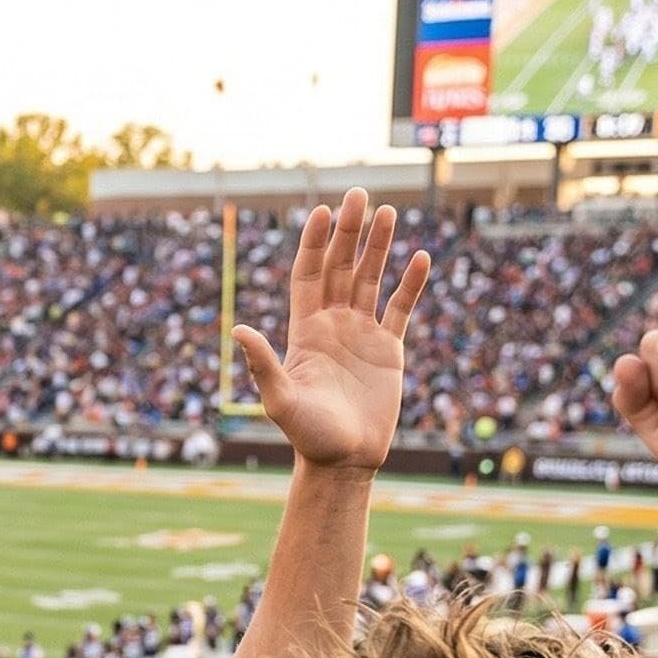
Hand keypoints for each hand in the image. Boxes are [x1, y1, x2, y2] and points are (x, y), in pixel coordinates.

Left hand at [233, 189, 429, 472]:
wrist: (344, 462)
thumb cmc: (308, 436)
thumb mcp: (281, 400)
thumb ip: (262, 364)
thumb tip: (237, 330)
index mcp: (305, 332)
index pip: (309, 275)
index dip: (315, 244)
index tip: (323, 212)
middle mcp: (333, 326)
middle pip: (340, 268)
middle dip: (349, 232)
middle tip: (359, 194)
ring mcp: (362, 335)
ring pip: (371, 279)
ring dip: (379, 247)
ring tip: (389, 211)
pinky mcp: (389, 350)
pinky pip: (400, 309)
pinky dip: (410, 284)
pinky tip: (420, 258)